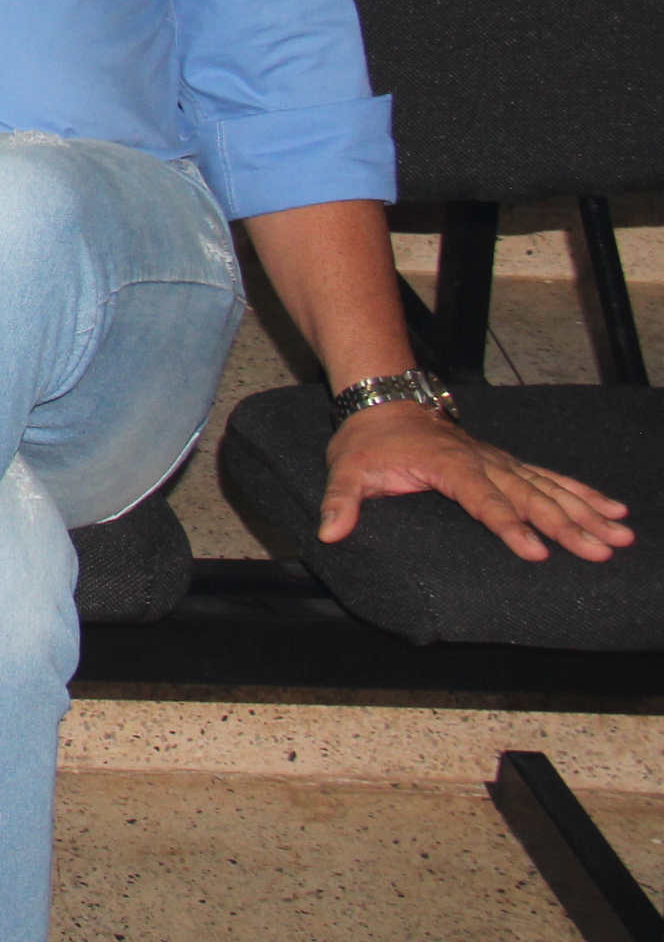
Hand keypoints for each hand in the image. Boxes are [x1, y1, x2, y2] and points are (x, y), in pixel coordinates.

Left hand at [320, 402, 634, 562]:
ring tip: (619, 533)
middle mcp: (481, 461)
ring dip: (585, 510)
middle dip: (565, 524)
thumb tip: (330, 533)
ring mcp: (498, 461)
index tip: (536, 550)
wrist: (384, 399)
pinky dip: (581, 492)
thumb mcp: (345, 467)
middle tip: (599, 550)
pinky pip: (549, 477)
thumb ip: (341, 500)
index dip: (509, 524)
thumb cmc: (367, 439)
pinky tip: (611, 509)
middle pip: (528, 495)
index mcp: (445, 464)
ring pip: (548, 486)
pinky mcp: (506, 463)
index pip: (482, 499)